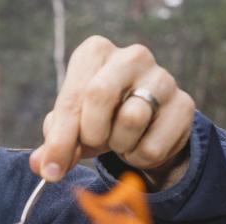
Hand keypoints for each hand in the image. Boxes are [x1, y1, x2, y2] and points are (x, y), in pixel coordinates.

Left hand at [30, 36, 195, 189]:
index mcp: (95, 52)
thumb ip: (55, 144)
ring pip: (131, 119)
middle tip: (93, 144)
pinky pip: (152, 145)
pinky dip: (139, 157)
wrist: (146, 124)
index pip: (72, 96)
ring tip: (119, 140)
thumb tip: (41, 165)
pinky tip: (139, 145)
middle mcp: (131, 56)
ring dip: (118, 145)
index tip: (51, 170)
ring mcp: (162, 78)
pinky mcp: (184, 104)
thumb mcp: (72, 126)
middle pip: (100, 95)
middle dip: (90, 133)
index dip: (60, 140)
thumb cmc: (100, 118)